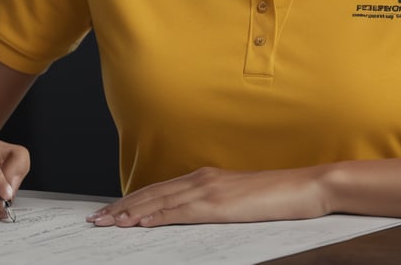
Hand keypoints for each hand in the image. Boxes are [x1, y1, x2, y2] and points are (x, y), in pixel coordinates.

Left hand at [86, 166, 328, 226]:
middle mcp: (202, 179)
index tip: (110, 212)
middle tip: (95, 220)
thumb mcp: (239, 201)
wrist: (306, 186)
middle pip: (152, 193)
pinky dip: (156, 217)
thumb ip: (214, 205)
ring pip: (160, 201)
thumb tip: (192, 217)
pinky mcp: (218, 203)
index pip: (160, 190)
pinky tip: (140, 223)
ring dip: (130, 212)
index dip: (132, 200)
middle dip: (120, 207)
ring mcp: (210, 189)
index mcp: (206, 178)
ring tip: (107, 223)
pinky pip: (180, 212)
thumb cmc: (278, 197)